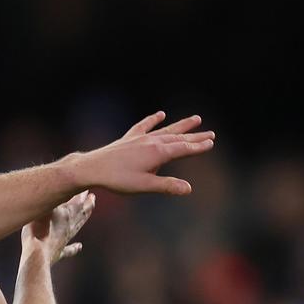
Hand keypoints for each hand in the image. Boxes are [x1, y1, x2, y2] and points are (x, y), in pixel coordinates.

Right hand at [22, 190, 93, 263]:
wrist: (37, 254)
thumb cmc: (38, 229)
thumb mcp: (43, 207)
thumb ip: (50, 197)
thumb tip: (55, 182)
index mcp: (66, 214)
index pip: (76, 201)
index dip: (81, 194)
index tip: (87, 187)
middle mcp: (68, 226)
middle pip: (80, 212)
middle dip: (86, 203)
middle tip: (92, 196)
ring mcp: (65, 240)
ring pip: (77, 227)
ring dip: (84, 218)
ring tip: (89, 210)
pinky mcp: (59, 252)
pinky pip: (69, 250)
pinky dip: (75, 248)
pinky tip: (80, 246)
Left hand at [71, 111, 214, 195]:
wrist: (92, 168)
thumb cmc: (117, 179)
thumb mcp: (144, 186)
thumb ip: (167, 186)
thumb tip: (189, 189)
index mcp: (158, 153)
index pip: (184, 148)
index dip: (198, 147)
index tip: (211, 143)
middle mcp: (152, 142)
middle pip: (178, 137)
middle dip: (195, 136)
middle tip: (211, 134)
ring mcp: (140, 138)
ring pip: (166, 130)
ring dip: (181, 125)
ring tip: (196, 119)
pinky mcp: (129, 138)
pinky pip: (144, 126)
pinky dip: (153, 120)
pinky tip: (160, 114)